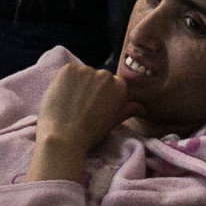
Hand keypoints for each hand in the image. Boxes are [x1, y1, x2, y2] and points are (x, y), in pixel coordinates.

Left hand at [28, 60, 139, 183]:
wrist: (63, 137)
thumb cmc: (89, 134)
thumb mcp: (112, 122)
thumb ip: (128, 110)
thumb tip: (143, 108)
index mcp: (120, 87)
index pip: (114, 83)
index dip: (103, 95)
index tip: (95, 106)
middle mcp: (106, 75)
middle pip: (99, 77)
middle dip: (92, 87)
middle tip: (82, 105)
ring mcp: (86, 70)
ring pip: (83, 73)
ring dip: (79, 82)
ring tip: (71, 101)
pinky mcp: (69, 69)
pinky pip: (69, 71)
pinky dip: (66, 81)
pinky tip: (62, 95)